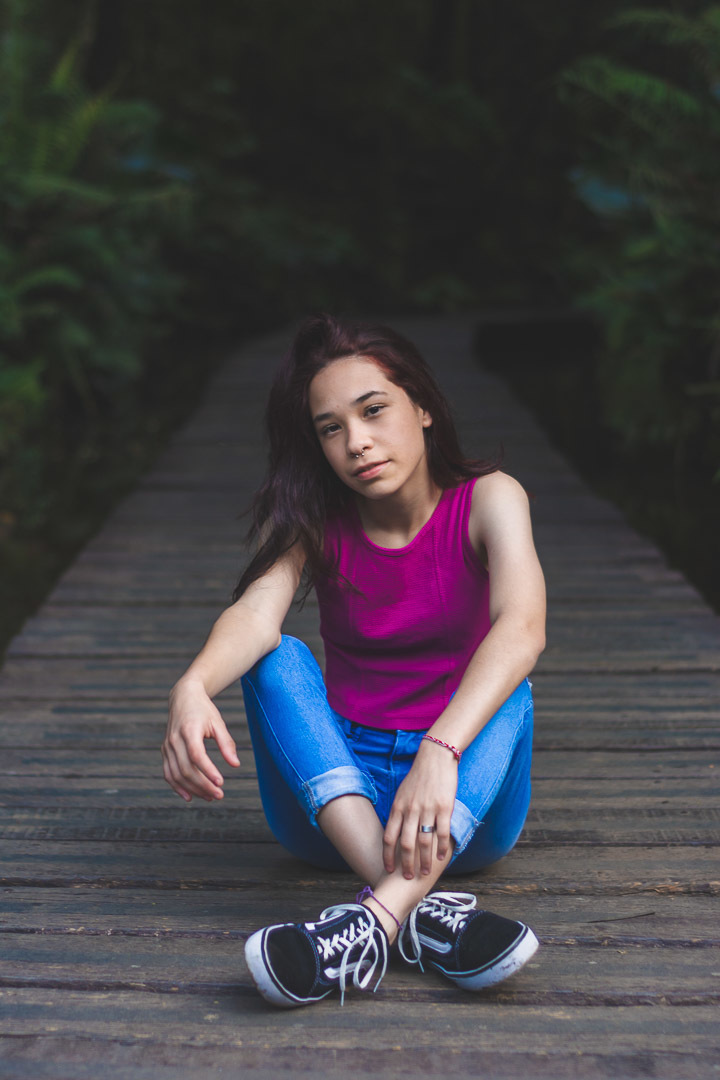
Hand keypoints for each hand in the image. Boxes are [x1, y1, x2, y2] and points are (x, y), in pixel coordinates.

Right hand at [162, 679, 239, 801]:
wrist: (183, 697)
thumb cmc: (204, 710)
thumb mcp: (218, 723)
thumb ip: (227, 743)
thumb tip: (235, 765)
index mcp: (189, 730)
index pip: (196, 755)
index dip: (208, 771)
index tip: (221, 783)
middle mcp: (174, 739)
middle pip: (186, 769)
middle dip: (203, 785)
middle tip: (219, 795)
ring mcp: (167, 746)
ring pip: (177, 774)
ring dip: (193, 789)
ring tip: (210, 797)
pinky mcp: (164, 751)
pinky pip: (168, 773)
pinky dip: (177, 787)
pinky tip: (190, 797)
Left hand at [383, 740, 457, 878]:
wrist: (435, 758)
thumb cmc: (418, 777)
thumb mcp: (402, 793)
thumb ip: (399, 812)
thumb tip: (395, 831)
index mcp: (398, 807)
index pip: (389, 837)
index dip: (388, 856)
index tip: (388, 869)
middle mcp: (411, 811)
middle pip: (405, 844)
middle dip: (405, 864)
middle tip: (408, 878)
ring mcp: (427, 810)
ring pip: (423, 842)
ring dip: (423, 861)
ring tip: (424, 872)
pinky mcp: (444, 808)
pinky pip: (441, 833)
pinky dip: (441, 847)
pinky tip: (442, 857)